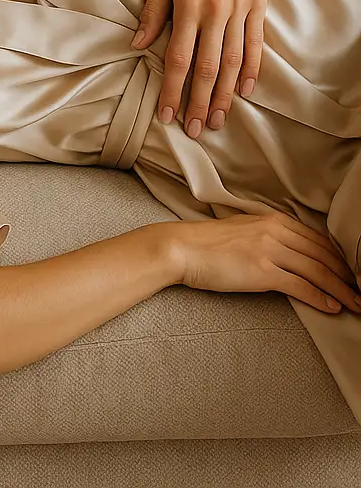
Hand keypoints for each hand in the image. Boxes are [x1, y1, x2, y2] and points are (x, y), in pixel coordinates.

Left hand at [133, 0, 268, 135]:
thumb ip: (153, 11)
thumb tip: (137, 43)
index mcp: (187, 4)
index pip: (179, 57)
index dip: (172, 89)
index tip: (166, 114)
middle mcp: (214, 10)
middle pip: (207, 67)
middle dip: (200, 102)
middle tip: (195, 130)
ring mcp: (239, 9)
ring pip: (233, 61)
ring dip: (226, 94)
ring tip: (220, 120)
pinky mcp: (258, 4)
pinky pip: (256, 44)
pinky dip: (252, 69)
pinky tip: (246, 90)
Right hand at [172, 208, 360, 315]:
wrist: (181, 248)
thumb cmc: (207, 244)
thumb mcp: (243, 231)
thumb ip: (267, 237)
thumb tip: (286, 255)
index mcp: (272, 219)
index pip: (317, 239)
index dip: (338, 257)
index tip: (351, 272)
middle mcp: (275, 230)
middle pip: (322, 254)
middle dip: (346, 274)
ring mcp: (269, 249)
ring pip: (317, 270)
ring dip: (341, 289)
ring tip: (356, 303)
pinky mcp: (262, 270)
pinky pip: (300, 286)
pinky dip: (320, 297)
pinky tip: (332, 306)